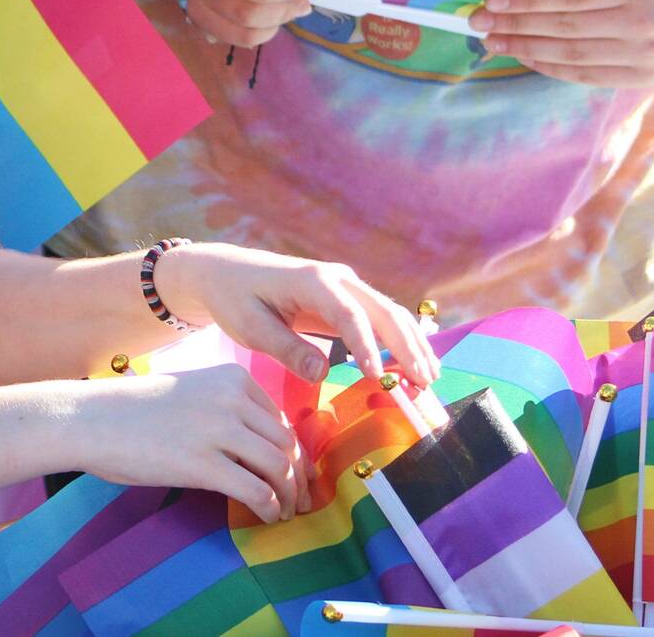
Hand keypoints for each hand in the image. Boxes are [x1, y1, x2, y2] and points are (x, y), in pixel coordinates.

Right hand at [69, 366, 307, 520]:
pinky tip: (265, 518)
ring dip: (286, 497)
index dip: (295, 454)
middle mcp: (233, 399)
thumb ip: (227, 409)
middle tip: (299, 502)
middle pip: (286, 444)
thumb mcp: (191, 393)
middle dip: (298, 478)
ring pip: (278, 467)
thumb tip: (259, 446)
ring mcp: (219, 430)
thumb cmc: (135, 411)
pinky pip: (255, 489)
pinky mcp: (202, 463)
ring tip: (282, 513)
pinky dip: (268, 508)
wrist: (91, 418)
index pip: (282, 420)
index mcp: (233, 379)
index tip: (297, 476)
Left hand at [151, 243, 439, 389]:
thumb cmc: (234, 298)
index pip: (350, 315)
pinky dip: (398, 340)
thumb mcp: (251, 327)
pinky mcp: (344, 299)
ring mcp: (344, 286)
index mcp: (313, 281)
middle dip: (407, 346)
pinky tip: (413, 363)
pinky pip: (377, 318)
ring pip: (387, 313)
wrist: (224, 272)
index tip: (377, 377)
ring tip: (429, 377)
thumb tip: (322, 374)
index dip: (367, 346)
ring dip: (411, 343)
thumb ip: (286, 348)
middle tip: (424, 382)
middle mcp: (337, 278)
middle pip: (383, 311)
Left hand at [466, 0, 653, 87]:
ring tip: (493, 42)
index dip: (527, 1)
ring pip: (570, 56)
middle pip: (564, 29)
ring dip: (525, 49)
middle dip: (515, 27)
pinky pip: (583, 75)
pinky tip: (524, 55)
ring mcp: (641, 57)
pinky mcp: (638, 79)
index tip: (492, 1)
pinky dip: (550, 66)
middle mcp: (640, 26)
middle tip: (479, 24)